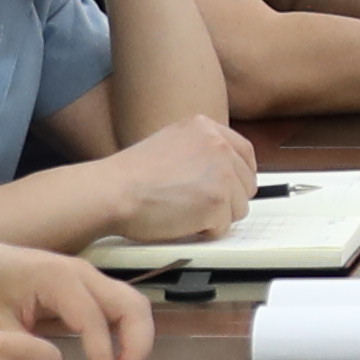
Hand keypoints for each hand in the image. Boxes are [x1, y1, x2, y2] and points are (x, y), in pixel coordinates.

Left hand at [0, 235, 152, 359]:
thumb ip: (23, 357)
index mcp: (58, 278)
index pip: (95, 320)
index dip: (105, 356)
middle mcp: (80, 272)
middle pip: (131, 304)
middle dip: (136, 344)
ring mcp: (84, 276)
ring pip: (130, 303)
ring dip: (135, 338)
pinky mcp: (80, 285)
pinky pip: (115, 305)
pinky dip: (123, 331)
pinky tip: (112, 359)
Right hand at [84, 112, 257, 242]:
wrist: (113, 191)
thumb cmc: (130, 176)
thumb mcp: (170, 143)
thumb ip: (199, 151)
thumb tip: (223, 171)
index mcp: (206, 127)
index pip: (245, 153)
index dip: (239, 176)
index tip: (231, 188)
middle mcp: (218, 145)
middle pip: (246, 184)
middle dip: (227, 200)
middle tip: (197, 205)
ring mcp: (221, 173)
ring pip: (239, 208)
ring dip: (215, 217)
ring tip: (183, 211)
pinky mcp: (218, 202)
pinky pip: (223, 227)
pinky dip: (204, 231)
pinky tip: (180, 220)